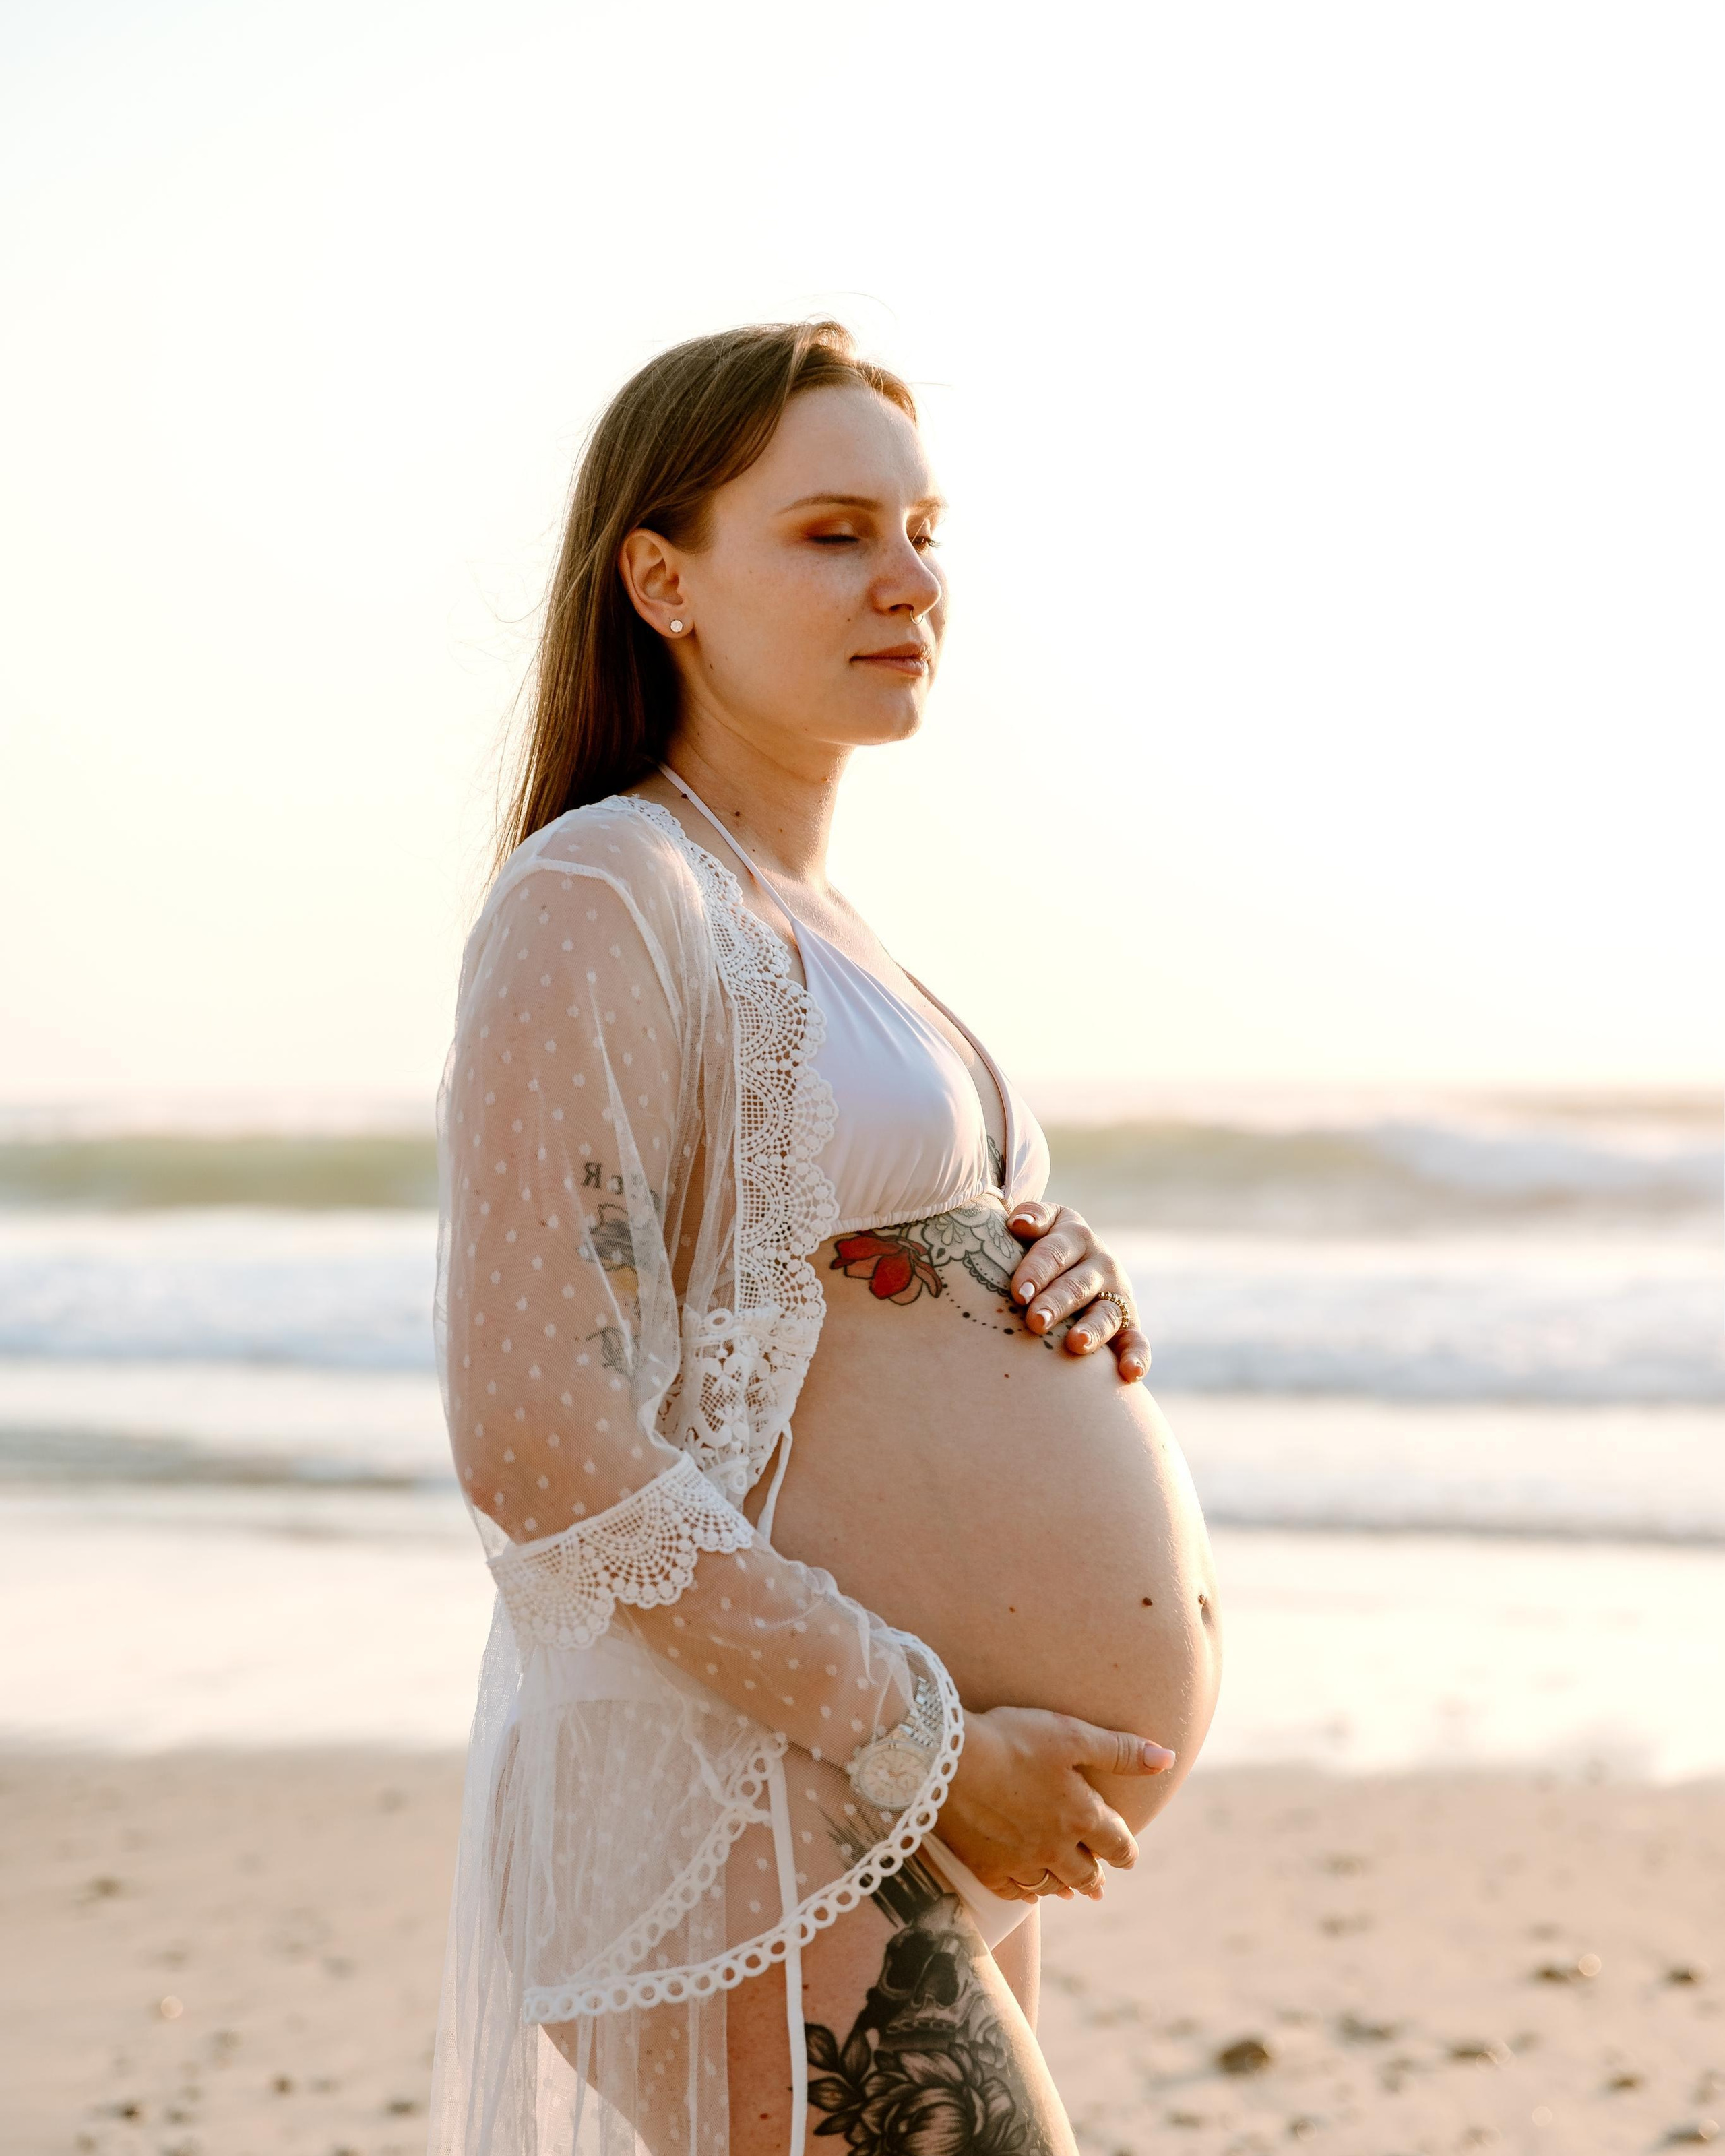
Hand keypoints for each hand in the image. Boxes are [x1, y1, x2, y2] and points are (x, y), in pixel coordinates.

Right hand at [937, 1705, 1175, 1902]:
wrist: (948, 1761)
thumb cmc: (1013, 1740)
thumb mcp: (1072, 1735)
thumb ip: (1120, 1751)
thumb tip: (1167, 1759)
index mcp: (1081, 1817)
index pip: (1118, 1845)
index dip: (1126, 1850)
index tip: (1127, 1855)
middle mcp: (1055, 1848)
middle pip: (1086, 1874)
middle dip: (1096, 1876)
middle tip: (1099, 1884)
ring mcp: (1020, 1862)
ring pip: (1051, 1886)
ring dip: (1063, 1887)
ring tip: (1069, 1890)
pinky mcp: (986, 1868)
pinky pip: (1015, 1891)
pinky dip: (1026, 1892)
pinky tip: (1028, 1890)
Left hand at [1006, 1201, 1151, 1381]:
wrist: (1074, 1262)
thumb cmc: (1042, 1246)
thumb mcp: (1042, 1223)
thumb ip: (1033, 1217)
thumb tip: (1020, 1224)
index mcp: (1075, 1236)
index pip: (1054, 1252)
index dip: (1036, 1271)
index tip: (1018, 1293)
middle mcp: (1101, 1263)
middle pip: (1077, 1285)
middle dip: (1056, 1303)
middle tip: (1035, 1321)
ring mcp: (1117, 1295)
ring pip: (1105, 1314)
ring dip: (1092, 1330)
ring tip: (1076, 1345)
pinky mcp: (1129, 1323)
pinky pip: (1136, 1341)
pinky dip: (1137, 1357)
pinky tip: (1130, 1373)